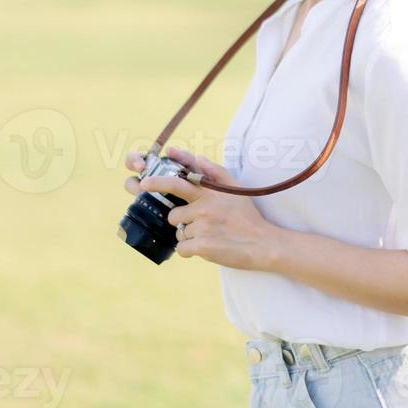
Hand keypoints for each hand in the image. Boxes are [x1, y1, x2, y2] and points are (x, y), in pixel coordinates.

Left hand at [123, 147, 280, 270]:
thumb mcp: (237, 188)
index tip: (144, 181)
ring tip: (208, 233)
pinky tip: (206, 246)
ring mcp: (203, 227)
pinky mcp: (202, 245)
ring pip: (179, 231)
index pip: (180, 182)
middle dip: (168, 212)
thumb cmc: (248, 216)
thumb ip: (216, 171)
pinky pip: (182, 248)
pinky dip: (190, 250)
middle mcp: (205, 207)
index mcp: (212, 193)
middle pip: (173, 211)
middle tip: (162, 207)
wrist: (262, 243)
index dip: (159, 181)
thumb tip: (198, 158)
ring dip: (188, 233)